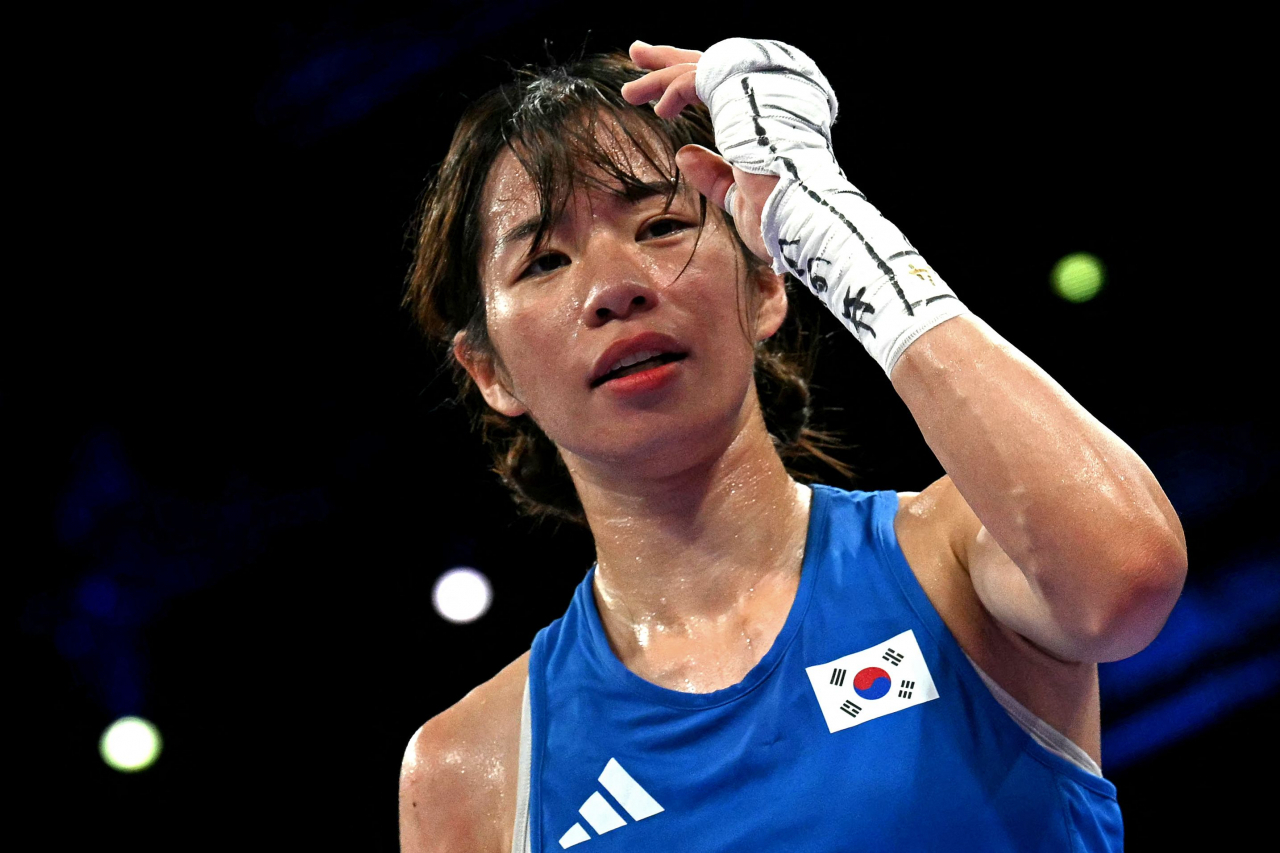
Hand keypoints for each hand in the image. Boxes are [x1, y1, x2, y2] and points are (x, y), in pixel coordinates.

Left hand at [621, 41, 778, 265]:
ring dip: (661, 78)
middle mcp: (770, 96)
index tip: (661, 97)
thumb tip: (684, 153)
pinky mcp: (745, 90)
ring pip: (702, 68)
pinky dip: (675, 90)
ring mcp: (761, 88)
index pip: (726, 90)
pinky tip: (661, 110)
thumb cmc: (779, 218)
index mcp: (771, 119)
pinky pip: (700, 77)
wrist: (801, 217)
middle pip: (713, 67)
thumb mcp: (739, 197)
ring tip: (631, 92)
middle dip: (671, 61)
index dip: (692, 86)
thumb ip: (714, 174)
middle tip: (638, 53)